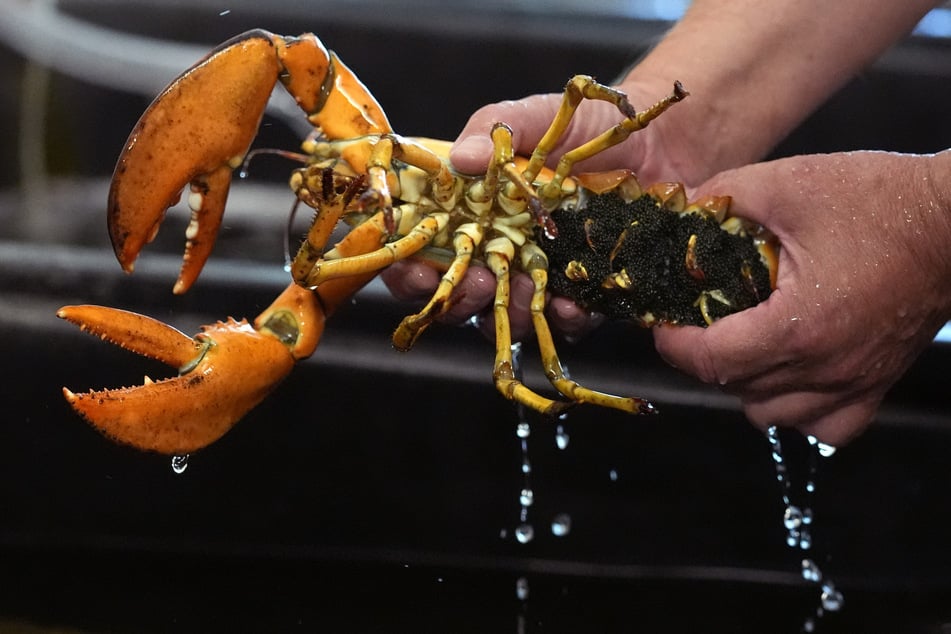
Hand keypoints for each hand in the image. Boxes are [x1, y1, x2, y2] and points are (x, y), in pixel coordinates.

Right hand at [382, 80, 702, 339]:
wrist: (662, 145)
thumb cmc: (585, 130)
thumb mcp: (534, 118)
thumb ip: (494, 130)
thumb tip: (461, 157)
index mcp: (473, 215)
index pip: (424, 252)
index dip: (410, 269)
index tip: (417, 270)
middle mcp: (499, 252)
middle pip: (458, 297)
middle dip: (458, 300)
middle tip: (474, 282)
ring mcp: (539, 277)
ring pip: (506, 318)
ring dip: (508, 315)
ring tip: (524, 292)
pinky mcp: (582, 294)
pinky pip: (565, 322)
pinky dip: (564, 319)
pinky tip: (573, 304)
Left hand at [654, 150, 950, 445]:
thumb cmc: (882, 201)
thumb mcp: (791, 183)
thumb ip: (727, 196)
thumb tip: (684, 211)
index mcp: (797, 326)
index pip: (710, 361)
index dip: (673, 344)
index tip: (662, 323)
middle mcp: (825, 368)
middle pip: (734, 389)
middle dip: (702, 358)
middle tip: (698, 322)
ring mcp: (855, 383)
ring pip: (772, 415)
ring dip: (745, 385)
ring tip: (744, 342)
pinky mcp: (879, 385)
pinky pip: (826, 427)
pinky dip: (799, 409)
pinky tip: (793, 373)